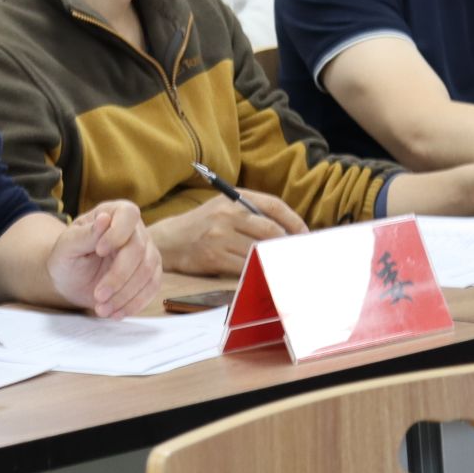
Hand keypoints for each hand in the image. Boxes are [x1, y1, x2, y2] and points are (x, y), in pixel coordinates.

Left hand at [47, 201, 163, 317]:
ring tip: (102, 309)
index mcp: (114, 213)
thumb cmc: (66, 257)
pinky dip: (135, 303)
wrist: (70, 280)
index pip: (128, 215)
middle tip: (97, 296)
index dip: (118, 233)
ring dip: (125, 295)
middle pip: (139, 249)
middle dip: (118, 276)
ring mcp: (146, 252)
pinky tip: (116, 313)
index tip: (99, 251)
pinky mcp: (150, 274)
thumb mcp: (67, 246)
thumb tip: (105, 218)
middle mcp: (135, 230)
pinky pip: (152, 287)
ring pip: (148, 271)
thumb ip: (85, 234)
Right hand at [149, 191, 305, 276]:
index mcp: (233, 198)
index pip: (273, 205)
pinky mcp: (213, 257)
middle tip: (297, 253)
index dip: (294, 220)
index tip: (305, 234)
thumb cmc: (202, 226)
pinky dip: (258, 271)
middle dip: (288, 243)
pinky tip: (264, 274)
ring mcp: (219, 235)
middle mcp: (227, 214)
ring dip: (274, 259)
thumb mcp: (223, 208)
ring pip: (259, 249)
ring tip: (284, 265)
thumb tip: (287, 229)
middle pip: (270, 229)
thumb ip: (251, 213)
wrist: (168, 241)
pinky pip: (244, 266)